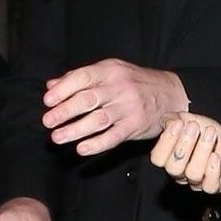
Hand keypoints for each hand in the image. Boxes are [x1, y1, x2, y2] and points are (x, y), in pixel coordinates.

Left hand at [43, 60, 188, 156]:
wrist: (172, 93)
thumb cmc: (135, 82)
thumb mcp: (110, 72)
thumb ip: (80, 79)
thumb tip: (51, 86)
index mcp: (110, 71)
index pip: (83, 77)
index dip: (63, 89)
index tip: (47, 101)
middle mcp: (120, 88)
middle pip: (89, 99)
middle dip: (65, 111)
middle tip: (47, 121)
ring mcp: (129, 108)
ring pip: (99, 120)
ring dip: (76, 130)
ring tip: (57, 137)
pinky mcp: (136, 126)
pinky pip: (114, 137)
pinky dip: (97, 144)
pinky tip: (82, 149)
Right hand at [149, 113, 220, 220]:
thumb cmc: (212, 137)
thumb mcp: (194, 121)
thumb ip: (178, 119)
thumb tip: (167, 120)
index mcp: (172, 159)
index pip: (158, 158)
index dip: (165, 141)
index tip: (179, 123)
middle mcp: (182, 174)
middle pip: (173, 168)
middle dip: (183, 145)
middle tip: (194, 127)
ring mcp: (199, 182)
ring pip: (192, 174)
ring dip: (201, 150)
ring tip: (211, 133)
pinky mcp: (216, 186)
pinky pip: (210, 185)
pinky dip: (212, 170)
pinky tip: (216, 156)